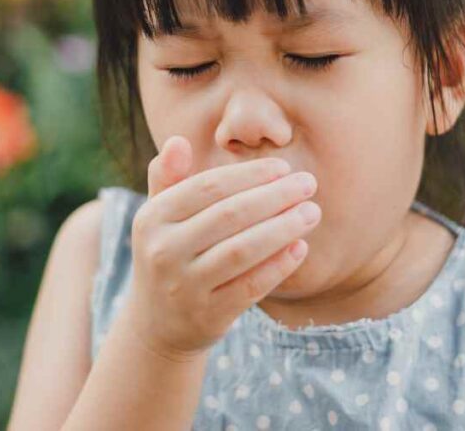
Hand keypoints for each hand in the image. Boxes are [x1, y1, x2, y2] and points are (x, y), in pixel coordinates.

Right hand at [118, 135, 320, 361]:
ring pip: (242, 251)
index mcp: (152, 218)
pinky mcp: (207, 316)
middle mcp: (163, 251)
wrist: (156, 325)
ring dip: (283, 228)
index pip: (208, 187)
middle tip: (309, 184)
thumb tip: (178, 140)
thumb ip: (168, 177)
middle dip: (275, 196)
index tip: (284, 167)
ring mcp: (184, 287)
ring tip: (312, 212)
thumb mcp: (158, 217)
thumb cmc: (169, 254)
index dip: (249, 175)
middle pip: (229, 216)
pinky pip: (250, 287)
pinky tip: (301, 247)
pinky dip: (278, 266)